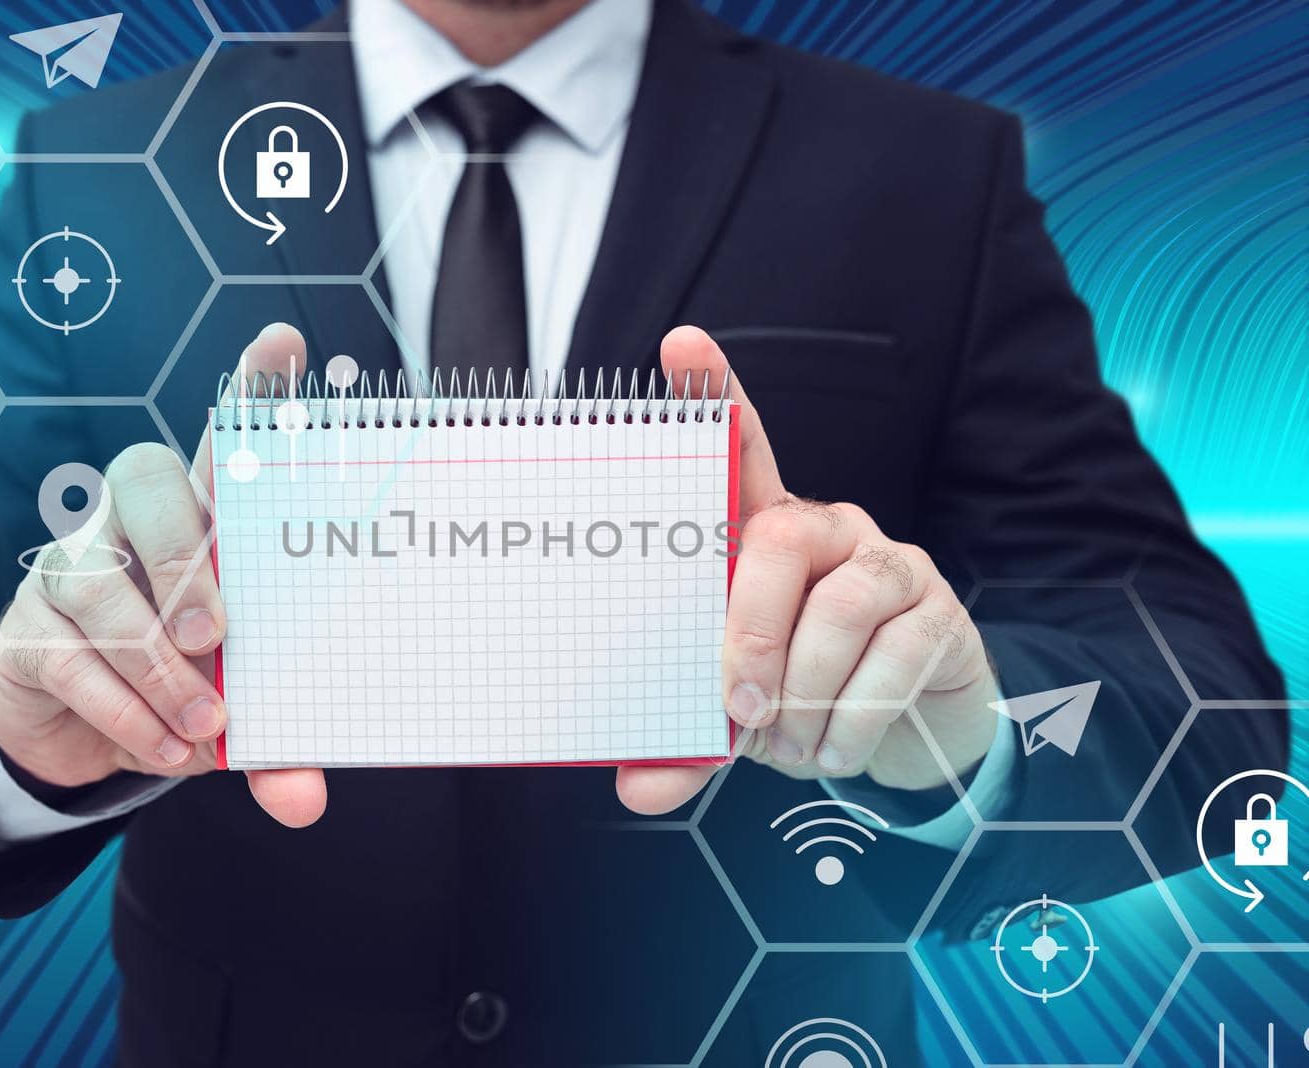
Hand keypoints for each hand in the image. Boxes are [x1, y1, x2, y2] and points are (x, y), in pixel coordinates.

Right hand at [0, 323, 326, 827]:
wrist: (78, 738)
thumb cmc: (181, 691)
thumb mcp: (238, 714)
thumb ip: (273, 744)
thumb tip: (305, 800)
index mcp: (203, 521)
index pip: (223, 438)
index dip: (252, 385)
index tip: (284, 339)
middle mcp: (132, 522)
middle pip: (146, 474)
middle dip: (183, 552)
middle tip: (217, 638)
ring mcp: (73, 564)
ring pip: (101, 581)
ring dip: (155, 665)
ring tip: (203, 728)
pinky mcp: (31, 626)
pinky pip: (70, 657)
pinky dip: (122, 711)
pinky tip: (161, 750)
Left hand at [616, 327, 999, 814]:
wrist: (905, 736)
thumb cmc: (798, 699)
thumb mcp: (735, 717)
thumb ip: (688, 745)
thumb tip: (637, 792)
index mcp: (760, 538)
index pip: (740, 448)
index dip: (714, 393)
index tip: (680, 342)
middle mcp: (826, 530)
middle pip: (779, 539)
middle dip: (747, 635)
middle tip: (736, 710)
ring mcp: (888, 562)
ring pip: (839, 609)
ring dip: (804, 696)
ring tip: (792, 744)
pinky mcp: (939, 611)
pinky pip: (892, 660)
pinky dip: (851, 723)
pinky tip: (836, 750)